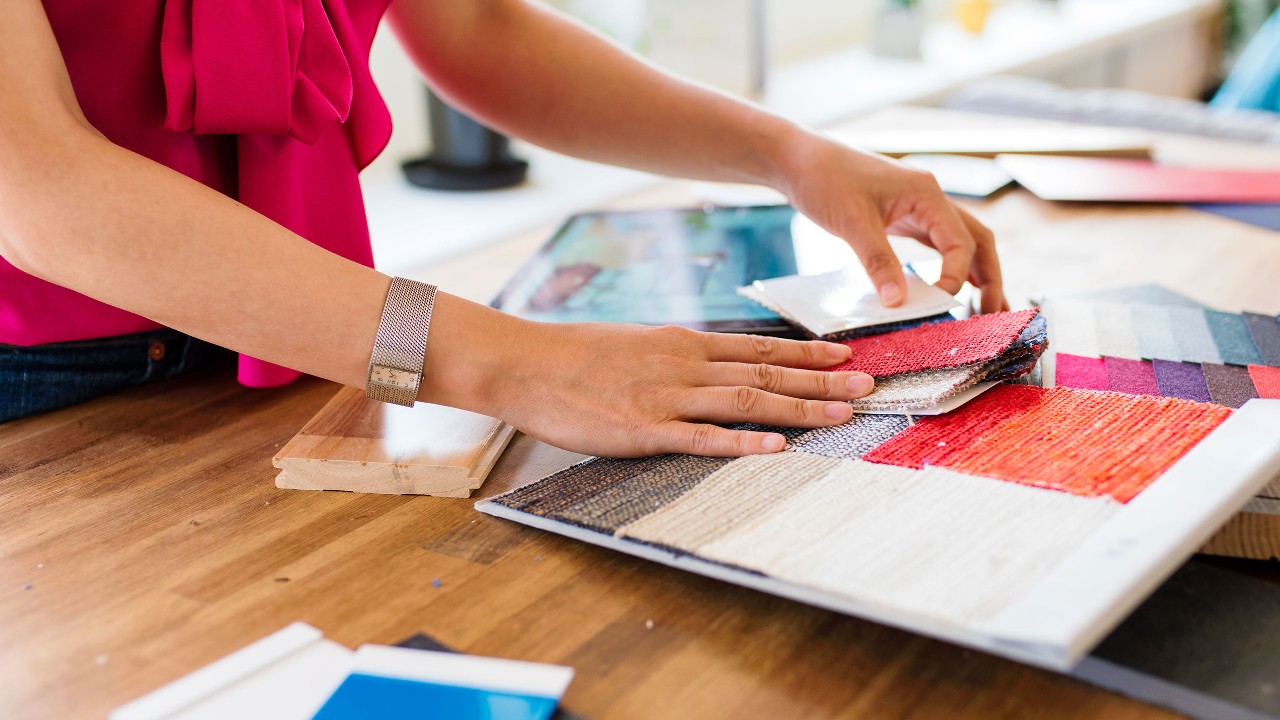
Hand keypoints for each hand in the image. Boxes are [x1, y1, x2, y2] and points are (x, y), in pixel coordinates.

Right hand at [421, 297, 874, 457]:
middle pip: (766, 373)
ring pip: (746, 401)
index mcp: (683, 343)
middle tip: (869, 386)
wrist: (524, 362)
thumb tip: (710, 363)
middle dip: (822, 380)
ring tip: (842, 415)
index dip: (807, 353)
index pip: (759, 348)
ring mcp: (666, 396)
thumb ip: (676, 355)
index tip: (846, 355)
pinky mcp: (643, 429)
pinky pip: (701, 438)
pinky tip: (775, 447)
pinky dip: (742, 443)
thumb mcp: (635, 343)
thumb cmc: (574, 356)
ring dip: (799, 408)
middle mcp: (685, 365)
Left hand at [772, 130, 1007, 313]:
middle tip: (995, 314)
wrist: (800, 160)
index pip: (960, 242)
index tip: (939, 302)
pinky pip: (938, 244)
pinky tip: (952, 289)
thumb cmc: (825, 180)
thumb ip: (878, 262)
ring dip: (977, 273)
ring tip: (986, 309)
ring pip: (962, 242)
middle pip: (978, 240)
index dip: (955, 276)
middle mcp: (931, 199)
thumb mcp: (852, 223)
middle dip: (990, 277)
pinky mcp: (903, 217)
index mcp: (927, 193)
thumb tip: (898, 303)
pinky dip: (951, 266)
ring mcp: (919, 207)